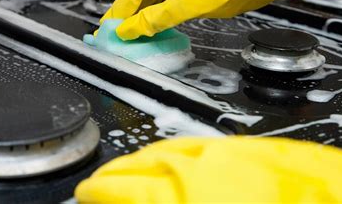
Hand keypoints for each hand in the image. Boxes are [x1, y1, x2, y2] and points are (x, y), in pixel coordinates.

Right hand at [76, 137, 341, 202]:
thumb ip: (170, 199)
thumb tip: (141, 199)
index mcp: (200, 194)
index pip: (134, 188)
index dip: (103, 190)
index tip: (86, 192)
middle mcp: (214, 167)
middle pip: (151, 161)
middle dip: (118, 171)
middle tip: (97, 181)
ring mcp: (236, 153)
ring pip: (176, 146)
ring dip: (146, 157)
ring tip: (126, 166)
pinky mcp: (256, 148)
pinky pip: (204, 142)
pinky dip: (179, 148)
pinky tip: (174, 153)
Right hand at [102, 0, 341, 40]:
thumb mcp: (181, 5)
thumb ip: (152, 21)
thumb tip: (128, 31)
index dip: (115, 20)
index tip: (105, 38)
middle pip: (139, 2)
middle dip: (131, 24)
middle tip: (121, 46)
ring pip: (155, 6)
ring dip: (148, 24)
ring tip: (138, 45)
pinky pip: (171, 7)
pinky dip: (165, 21)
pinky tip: (161, 34)